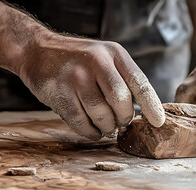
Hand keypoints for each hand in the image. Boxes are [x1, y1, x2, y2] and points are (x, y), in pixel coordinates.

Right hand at [17, 35, 164, 139]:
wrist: (37, 51)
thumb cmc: (78, 60)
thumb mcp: (105, 57)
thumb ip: (123, 79)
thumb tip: (144, 113)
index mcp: (114, 53)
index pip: (139, 82)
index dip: (151, 106)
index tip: (158, 123)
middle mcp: (96, 62)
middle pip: (121, 101)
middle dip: (123, 118)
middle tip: (120, 123)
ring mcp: (76, 77)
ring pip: (101, 114)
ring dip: (106, 127)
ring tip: (106, 126)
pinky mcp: (59, 93)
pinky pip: (81, 123)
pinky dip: (90, 132)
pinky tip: (92, 130)